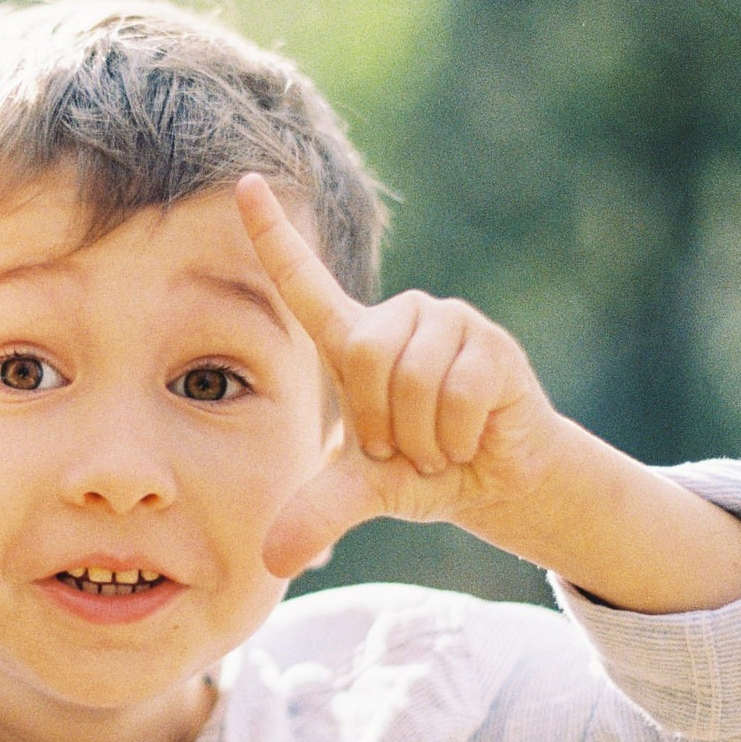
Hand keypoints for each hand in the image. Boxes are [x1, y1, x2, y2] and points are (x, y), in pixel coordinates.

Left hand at [235, 172, 567, 578]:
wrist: (498, 480)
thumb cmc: (423, 469)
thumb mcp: (362, 493)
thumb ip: (317, 513)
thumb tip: (272, 560)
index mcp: (353, 342)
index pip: (302, 281)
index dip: (273, 234)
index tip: (243, 181)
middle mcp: (396, 320)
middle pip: (362, 355)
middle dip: (382, 422)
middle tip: (406, 446)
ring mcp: (446, 324)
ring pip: (410, 376)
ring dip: (422, 434)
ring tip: (439, 442)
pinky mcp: (491, 343)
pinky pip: (456, 391)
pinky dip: (456, 435)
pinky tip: (470, 436)